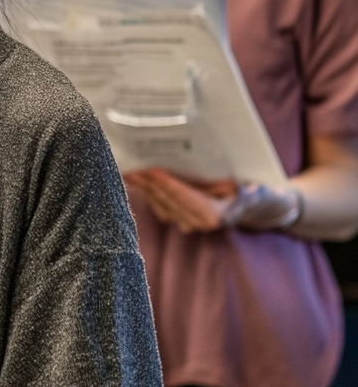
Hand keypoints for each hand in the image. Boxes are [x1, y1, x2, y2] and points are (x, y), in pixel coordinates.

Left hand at [126, 169, 301, 233]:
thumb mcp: (261, 190)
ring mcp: (187, 220)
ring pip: (159, 204)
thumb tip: (249, 188)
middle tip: (131, 165)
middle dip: (149, 184)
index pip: (188, 199)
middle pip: (168, 201)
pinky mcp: (179, 214)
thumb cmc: (259, 194)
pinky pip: (158, 203)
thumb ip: (253, 192)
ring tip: (126, 169)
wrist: (259, 205)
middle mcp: (198, 222)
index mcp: (216, 215)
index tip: (153, 171)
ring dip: (143, 188)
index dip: (170, 185)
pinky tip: (132, 177)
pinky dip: (145, 191)